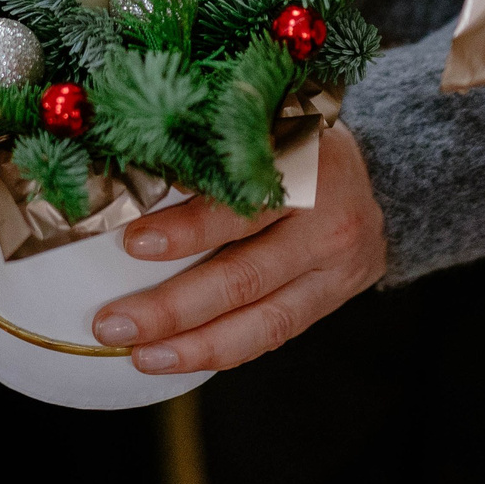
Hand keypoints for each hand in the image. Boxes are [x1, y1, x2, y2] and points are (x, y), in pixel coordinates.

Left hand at [88, 125, 384, 372]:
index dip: (187, 230)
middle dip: (173, 308)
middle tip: (113, 323)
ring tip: (142, 356)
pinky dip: (225, 349)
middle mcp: (329, 223)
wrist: (370, 169)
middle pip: (246, 277)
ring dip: (195, 346)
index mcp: (306, 168)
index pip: (241, 207)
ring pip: (264, 322)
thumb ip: (210, 153)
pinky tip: (180, 357)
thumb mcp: (261, 126)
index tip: (132, 244)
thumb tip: (122, 182)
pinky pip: (277, 333)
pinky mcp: (336, 297)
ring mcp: (339, 268)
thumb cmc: (293, 138)